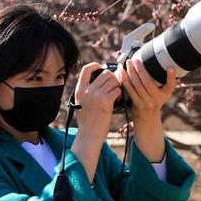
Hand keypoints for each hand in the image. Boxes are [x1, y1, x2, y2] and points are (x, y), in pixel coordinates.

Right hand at [71, 62, 121, 183]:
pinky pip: (117, 90)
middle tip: (115, 85)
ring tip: (117, 93)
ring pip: (113, 81)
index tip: (101, 67)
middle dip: (113, 77)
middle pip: (105, 73)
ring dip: (118, 85)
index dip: (96, 65)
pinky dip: (120, 93)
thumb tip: (98, 80)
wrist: (89, 135)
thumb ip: (87, 91)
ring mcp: (96, 95)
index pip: (86, 69)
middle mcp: (87, 90)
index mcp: (80, 89)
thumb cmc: (87, 121)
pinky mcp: (105, 102)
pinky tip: (118, 99)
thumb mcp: (81, 103)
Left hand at [115, 59, 176, 162]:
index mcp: (162, 95)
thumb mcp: (166, 94)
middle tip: (134, 60)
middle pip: (146, 82)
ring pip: (136, 86)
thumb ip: (170, 82)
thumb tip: (171, 68)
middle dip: (140, 70)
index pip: (168, 86)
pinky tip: (121, 73)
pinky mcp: (134, 103)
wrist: (146, 118)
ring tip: (127, 64)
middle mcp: (153, 99)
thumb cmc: (156, 101)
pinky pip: (129, 90)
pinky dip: (125, 81)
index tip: (169, 68)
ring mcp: (143, 102)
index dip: (170, 77)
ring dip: (130, 73)